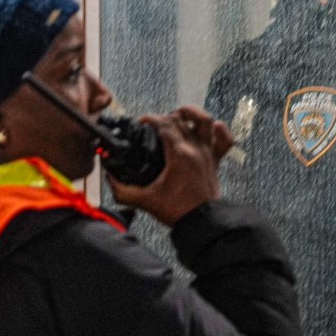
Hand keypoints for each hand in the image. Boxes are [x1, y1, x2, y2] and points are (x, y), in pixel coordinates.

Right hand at [108, 106, 231, 225]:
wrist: (202, 223)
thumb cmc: (178, 211)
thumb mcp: (144, 200)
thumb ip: (123, 190)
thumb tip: (110, 179)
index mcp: (178, 154)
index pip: (163, 124)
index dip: (149, 119)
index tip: (141, 123)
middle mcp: (195, 149)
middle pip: (179, 120)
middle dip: (163, 117)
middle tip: (153, 125)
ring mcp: (207, 152)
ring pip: (204, 121)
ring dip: (192, 113)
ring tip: (180, 113)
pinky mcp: (215, 160)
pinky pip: (225, 140)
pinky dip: (221, 130)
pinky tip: (213, 126)